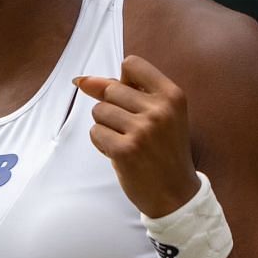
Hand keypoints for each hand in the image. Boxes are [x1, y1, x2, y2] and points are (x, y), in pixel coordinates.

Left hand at [74, 55, 200, 217]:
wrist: (175, 194)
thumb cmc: (164, 151)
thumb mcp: (157, 115)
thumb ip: (123, 91)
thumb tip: (81, 80)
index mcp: (173, 95)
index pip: (132, 64)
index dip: (123, 80)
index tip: (130, 99)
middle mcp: (160, 110)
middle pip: (111, 89)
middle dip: (113, 108)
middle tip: (133, 129)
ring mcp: (143, 130)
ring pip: (99, 111)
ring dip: (105, 126)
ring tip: (126, 141)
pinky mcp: (125, 150)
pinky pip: (95, 132)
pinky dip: (102, 143)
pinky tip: (120, 153)